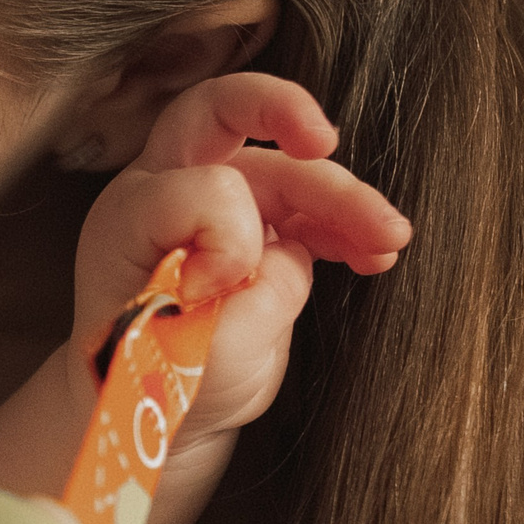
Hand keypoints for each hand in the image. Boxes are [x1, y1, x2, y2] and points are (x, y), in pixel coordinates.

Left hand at [75, 74, 407, 446]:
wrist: (156, 407)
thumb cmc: (149, 376)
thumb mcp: (182, 347)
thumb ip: (240, 298)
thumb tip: (286, 255)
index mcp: (133, 212)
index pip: (197, 185)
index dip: (224, 236)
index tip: (212, 290)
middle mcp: (171, 191)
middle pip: (228, 117)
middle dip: (283, 115)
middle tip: (328, 145)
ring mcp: (222, 208)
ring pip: (288, 170)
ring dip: (344, 196)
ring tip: (390, 237)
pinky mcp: (265, 235)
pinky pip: (313, 210)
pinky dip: (350, 225)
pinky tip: (377, 252)